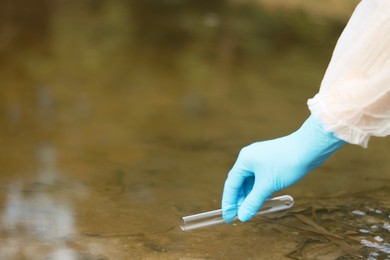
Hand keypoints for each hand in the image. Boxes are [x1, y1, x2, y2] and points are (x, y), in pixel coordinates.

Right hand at [222, 115, 344, 221]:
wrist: (308, 148)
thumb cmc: (286, 164)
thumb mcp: (267, 186)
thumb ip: (253, 202)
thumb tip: (242, 217)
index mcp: (244, 160)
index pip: (231, 184)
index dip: (228, 202)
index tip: (227, 217)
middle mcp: (249, 157)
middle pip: (239, 182)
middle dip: (238, 200)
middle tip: (238, 216)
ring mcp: (260, 158)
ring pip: (250, 181)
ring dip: (249, 196)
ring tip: (249, 210)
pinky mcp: (270, 161)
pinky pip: (259, 178)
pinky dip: (258, 190)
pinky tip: (260, 200)